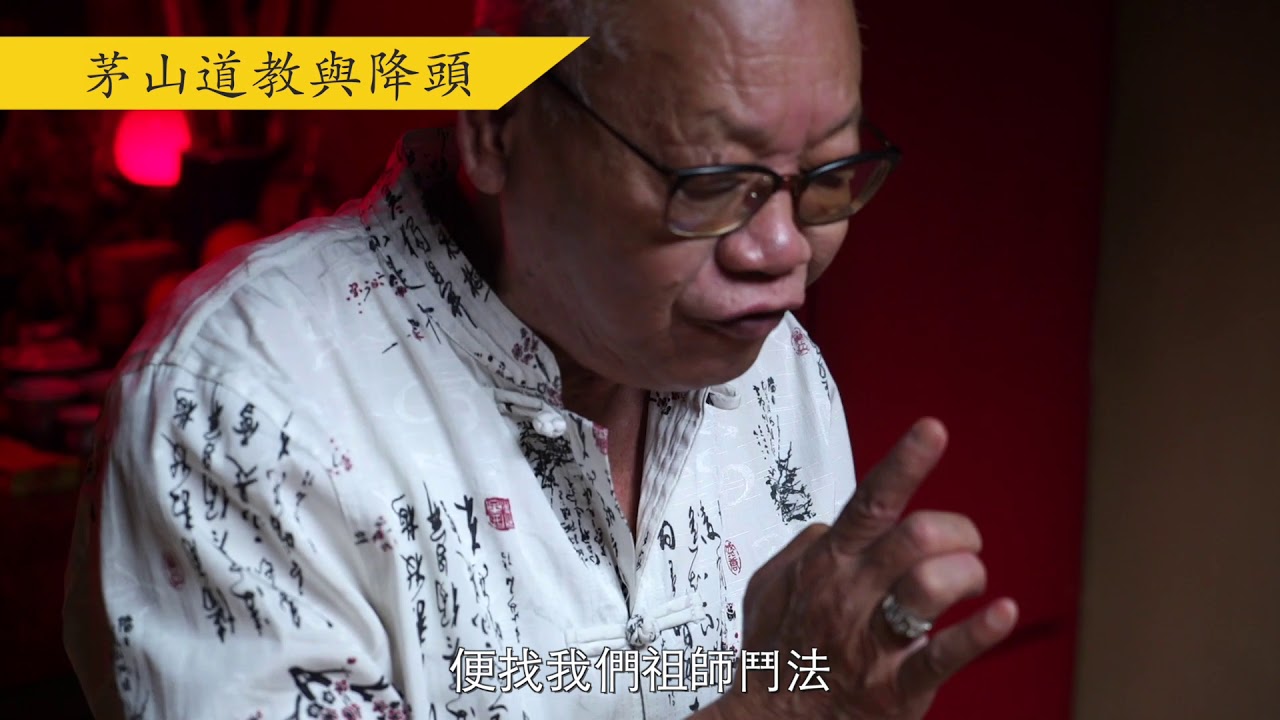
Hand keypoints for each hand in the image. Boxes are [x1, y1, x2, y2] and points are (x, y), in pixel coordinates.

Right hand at [711, 418, 1017, 719]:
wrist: (768, 717)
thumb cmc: (774, 650)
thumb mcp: (771, 584)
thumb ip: (806, 546)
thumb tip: (834, 521)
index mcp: (828, 564)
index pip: (869, 503)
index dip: (904, 464)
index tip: (933, 431)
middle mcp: (851, 595)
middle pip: (913, 538)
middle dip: (956, 530)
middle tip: (964, 540)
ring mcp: (872, 641)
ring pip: (929, 587)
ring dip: (965, 574)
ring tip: (970, 580)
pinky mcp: (895, 686)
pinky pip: (940, 657)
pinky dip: (978, 633)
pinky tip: (1001, 614)